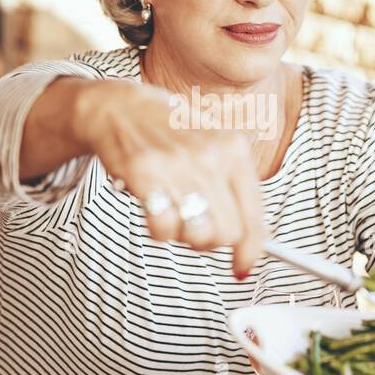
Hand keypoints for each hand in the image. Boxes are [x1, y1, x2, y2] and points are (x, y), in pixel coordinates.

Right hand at [78, 80, 267, 275]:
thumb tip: (251, 241)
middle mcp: (210, 157)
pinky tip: (155, 210)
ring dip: (185, 236)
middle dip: (212, 242)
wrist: (120, 108)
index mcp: (234, 149)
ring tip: (175, 215)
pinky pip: (163, 229)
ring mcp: (178, 167)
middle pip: (227, 232)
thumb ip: (234, 188)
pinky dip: (159, 231)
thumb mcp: (213, 145)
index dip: (251, 250)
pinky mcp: (146, 176)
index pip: (254, 214)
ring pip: (198, 235)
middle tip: (196, 228)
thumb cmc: (169, 131)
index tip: (242, 267)